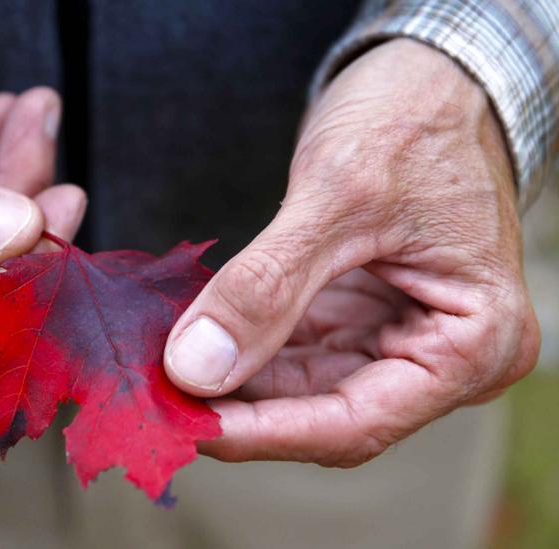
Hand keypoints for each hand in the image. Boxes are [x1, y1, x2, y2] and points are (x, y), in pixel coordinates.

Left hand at [163, 39, 539, 465]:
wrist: (430, 71)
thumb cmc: (414, 118)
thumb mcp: (341, 196)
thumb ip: (268, 286)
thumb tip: (197, 368)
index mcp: (475, 343)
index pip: (356, 423)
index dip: (264, 432)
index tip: (190, 429)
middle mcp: (441, 355)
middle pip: (323, 412)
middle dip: (238, 407)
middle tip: (158, 401)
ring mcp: (396, 335)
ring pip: (299, 384)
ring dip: (230, 378)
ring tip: (161, 372)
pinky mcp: (358, 312)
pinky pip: (291, 345)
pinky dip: (241, 343)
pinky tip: (189, 339)